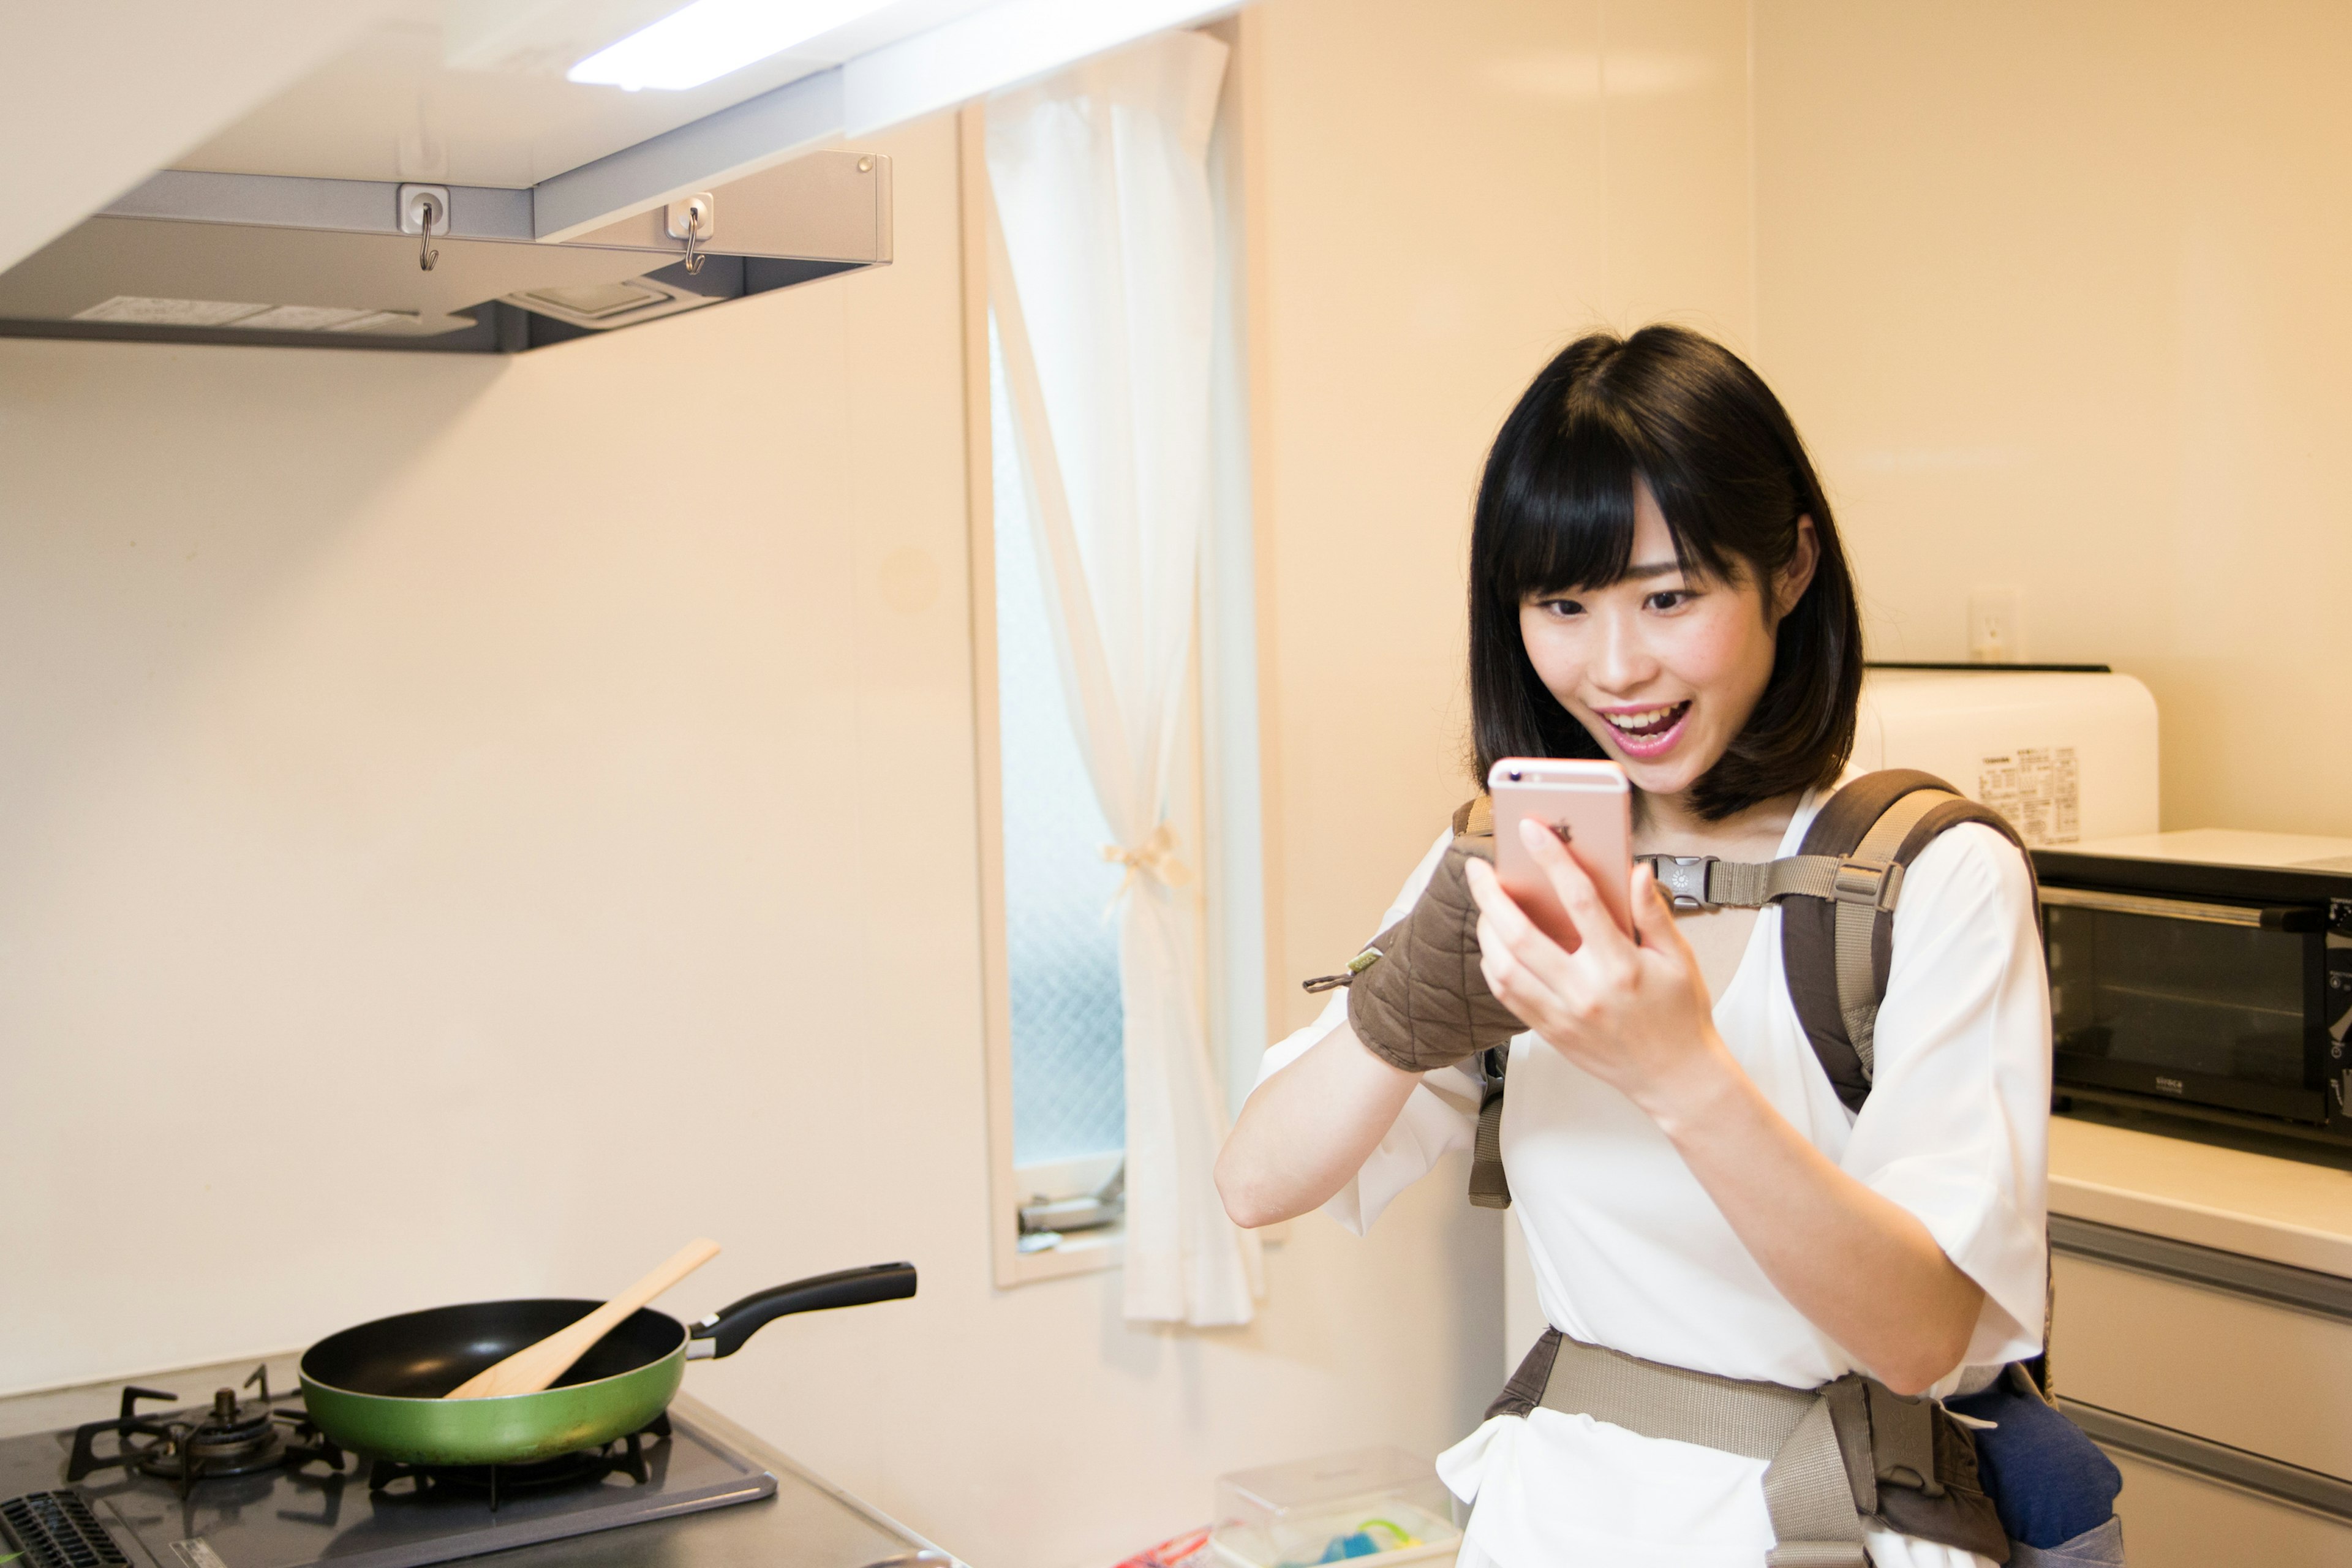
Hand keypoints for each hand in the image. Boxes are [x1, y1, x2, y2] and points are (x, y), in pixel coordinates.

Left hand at [1462, 818, 1735, 1125]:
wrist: (1675, 1078)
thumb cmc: (1680, 1016)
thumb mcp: (1679, 958)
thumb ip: (1653, 912)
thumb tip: (1636, 871)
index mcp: (1622, 966)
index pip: (1580, 900)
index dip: (1552, 859)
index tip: (1532, 831)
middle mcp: (1586, 991)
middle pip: (1522, 935)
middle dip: (1492, 896)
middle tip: (1479, 869)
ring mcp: (1563, 1016)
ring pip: (1503, 968)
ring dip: (1486, 930)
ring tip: (1485, 906)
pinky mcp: (1551, 1033)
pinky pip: (1507, 996)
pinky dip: (1492, 965)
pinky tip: (1494, 945)